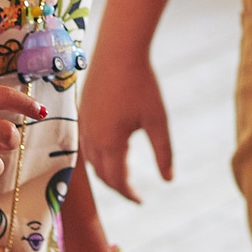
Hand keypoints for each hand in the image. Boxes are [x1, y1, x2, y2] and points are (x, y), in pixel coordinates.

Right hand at [78, 38, 171, 202]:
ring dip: (107, 172)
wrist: (119, 51)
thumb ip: (163, 152)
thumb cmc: (142, 84)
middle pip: (102, 174)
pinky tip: (111, 151)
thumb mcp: (158, 120)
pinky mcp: (82, 113)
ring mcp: (84, 125)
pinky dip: (98, 156)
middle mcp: (92, 138)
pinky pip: (86, 145)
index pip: (118, 180)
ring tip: (124, 176)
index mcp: (111, 142)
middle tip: (134, 193)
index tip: (142, 201)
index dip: (129, 194)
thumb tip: (169, 180)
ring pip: (91, 161)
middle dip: (118, 186)